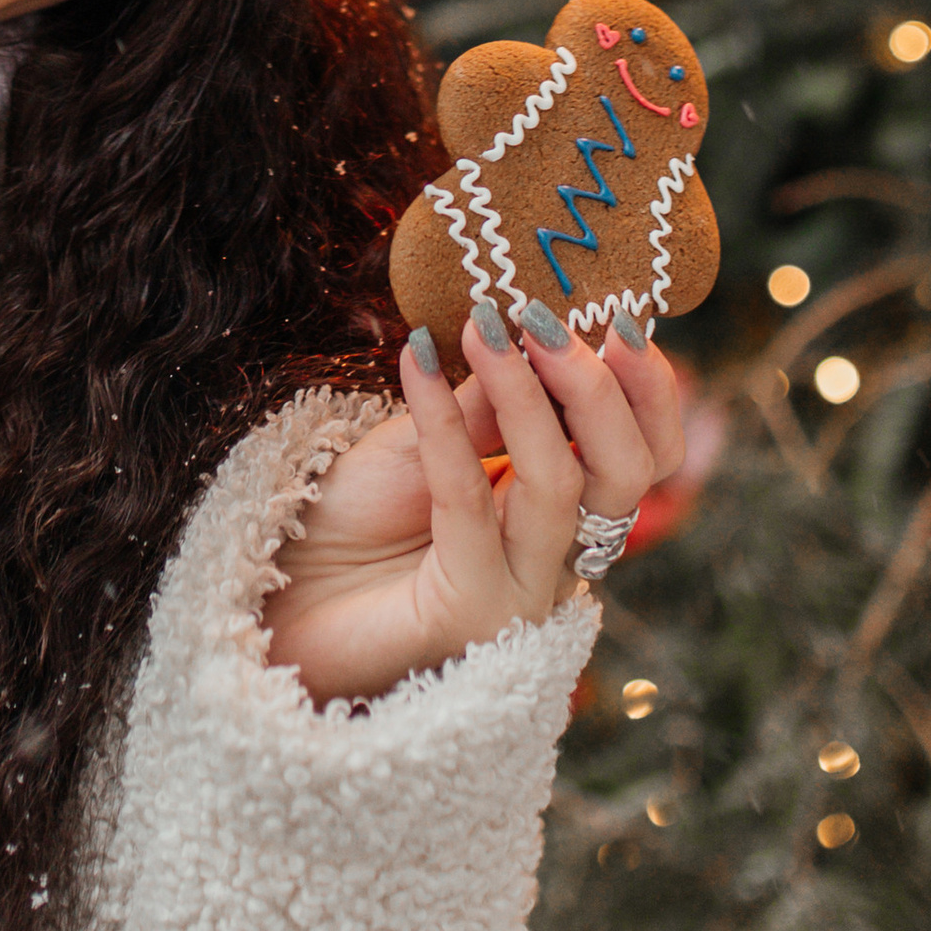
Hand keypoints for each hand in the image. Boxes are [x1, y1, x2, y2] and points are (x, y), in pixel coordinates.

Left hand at [259, 299, 685, 708]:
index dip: (646, 390)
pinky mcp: (468, 611)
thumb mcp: (431, 438)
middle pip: (626, 473)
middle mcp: (558, 559)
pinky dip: (442, 421)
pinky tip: (415, 360)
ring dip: (524, 392)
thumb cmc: (357, 516)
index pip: (647, 456)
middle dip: (598, 388)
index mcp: (567, 514)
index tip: (617, 318)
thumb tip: (533, 330)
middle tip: (545, 320)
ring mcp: (519, 594)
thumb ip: (488, 402)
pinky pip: (467, 501)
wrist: (283, 595)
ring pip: (559, 485)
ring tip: (483, 325)